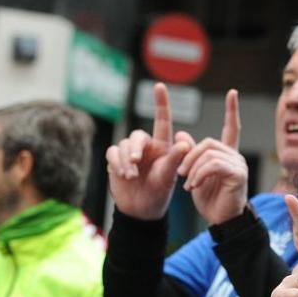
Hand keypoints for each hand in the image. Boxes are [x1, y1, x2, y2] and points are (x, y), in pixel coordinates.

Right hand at [106, 83, 192, 219]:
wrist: (142, 210)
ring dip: (125, 160)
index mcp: (162, 146)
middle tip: (135, 161)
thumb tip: (185, 143)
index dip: (161, 103)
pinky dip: (116, 162)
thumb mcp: (168, 176)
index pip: (162, 120)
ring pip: (123, 145)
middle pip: (137, 136)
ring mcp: (129, 153)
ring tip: (131, 176)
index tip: (160, 86)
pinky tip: (123, 174)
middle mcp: (146, 146)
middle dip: (135, 147)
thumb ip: (175, 159)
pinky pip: (112, 153)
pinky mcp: (115, 160)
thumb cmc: (159, 193)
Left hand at [178, 89, 248, 225]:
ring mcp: (239, 165)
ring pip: (209, 154)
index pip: (232, 128)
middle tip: (180, 174)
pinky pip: (213, 165)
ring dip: (192, 169)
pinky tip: (193, 187)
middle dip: (189, 156)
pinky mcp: (238, 175)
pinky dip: (199, 175)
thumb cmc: (210, 201)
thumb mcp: (194, 175)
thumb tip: (181, 133)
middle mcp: (235, 157)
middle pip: (208, 142)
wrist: (221, 222)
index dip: (232, 111)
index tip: (232, 93)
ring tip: (187, 184)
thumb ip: (189, 155)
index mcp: (227, 155)